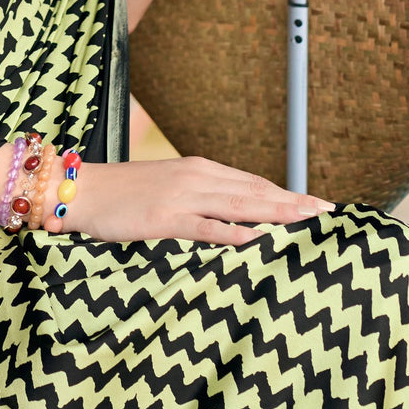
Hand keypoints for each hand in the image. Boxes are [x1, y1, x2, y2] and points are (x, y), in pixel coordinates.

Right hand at [47, 155, 334, 244]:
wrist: (81, 190)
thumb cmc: (123, 194)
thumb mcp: (168, 189)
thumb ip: (202, 199)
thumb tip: (235, 218)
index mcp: (199, 170)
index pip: (253, 182)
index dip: (286, 193)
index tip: (316, 204)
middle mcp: (196, 178)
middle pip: (255, 191)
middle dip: (293, 202)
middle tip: (328, 212)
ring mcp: (181, 197)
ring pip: (239, 205)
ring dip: (275, 213)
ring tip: (306, 220)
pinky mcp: (164, 219)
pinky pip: (205, 226)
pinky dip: (232, 232)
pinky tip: (255, 238)